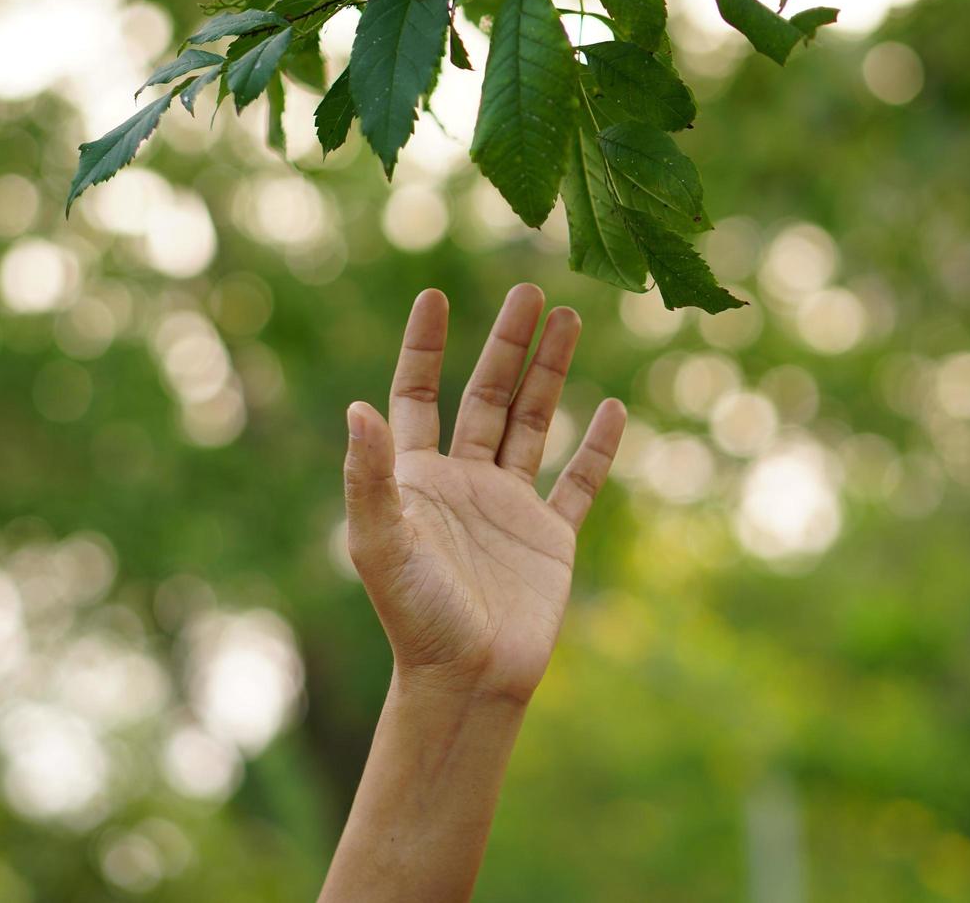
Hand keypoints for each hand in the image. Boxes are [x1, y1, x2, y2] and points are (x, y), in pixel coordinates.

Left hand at [343, 284, 625, 703]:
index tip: (434, 296)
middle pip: (488, 396)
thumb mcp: (382, 543)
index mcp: (419, 477)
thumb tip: (357, 408)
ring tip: (570, 320)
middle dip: (508, 345)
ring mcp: (510, 507)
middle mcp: (465, 482)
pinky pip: (578, 482)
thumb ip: (370, 477)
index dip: (425, 347)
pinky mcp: (551, 537)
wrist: (468, 679)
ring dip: (552, 374)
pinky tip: (612, 408)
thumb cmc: (414, 616)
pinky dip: (597, 447)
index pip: (419, 396)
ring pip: (535, 424)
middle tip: (530, 290)